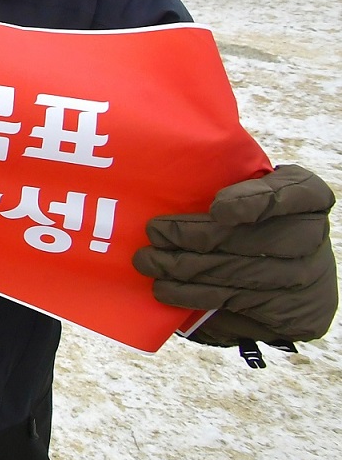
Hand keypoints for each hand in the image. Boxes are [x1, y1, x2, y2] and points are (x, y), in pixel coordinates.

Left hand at [134, 165, 335, 346]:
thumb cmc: (253, 224)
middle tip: (154, 232)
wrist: (286, 285)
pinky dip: (193, 294)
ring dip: (184, 267)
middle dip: (194, 235)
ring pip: (235, 272)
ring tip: (148, 261)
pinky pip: (232, 299)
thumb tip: (177, 148)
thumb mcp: (250, 192)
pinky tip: (165, 288)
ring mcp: (303, 277)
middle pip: (250, 238)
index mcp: (308, 198)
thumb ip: (228, 176)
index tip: (218, 208)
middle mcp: (312, 236)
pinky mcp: (285, 311)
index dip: (258, 200)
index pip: (296, 192)